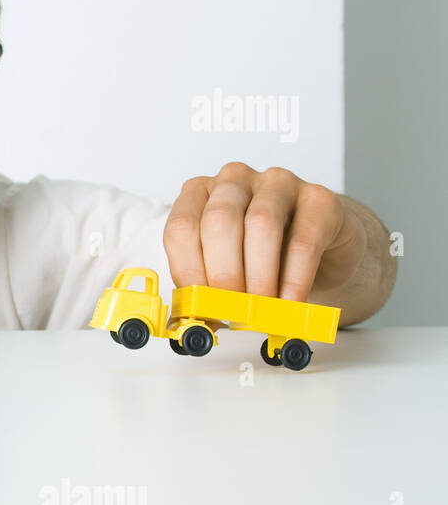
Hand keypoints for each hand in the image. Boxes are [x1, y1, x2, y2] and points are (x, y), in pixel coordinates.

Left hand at [162, 162, 364, 302]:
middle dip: (223, 274)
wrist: (322, 253)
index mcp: (200, 194)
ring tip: (261, 309)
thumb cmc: (265, 259)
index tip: (200, 306)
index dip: (188, 272)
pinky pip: (303, 240)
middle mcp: (235, 181)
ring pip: (261, 225)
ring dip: (259, 276)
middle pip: (219, 222)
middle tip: (231, 311)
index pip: (181, 229)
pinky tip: (290, 302)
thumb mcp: (226, 268)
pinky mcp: (319, 200)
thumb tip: (192, 323)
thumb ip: (206, 286)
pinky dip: (294, 279)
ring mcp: (278, 184)